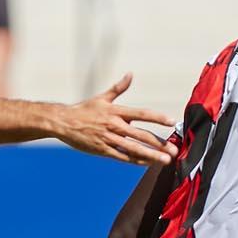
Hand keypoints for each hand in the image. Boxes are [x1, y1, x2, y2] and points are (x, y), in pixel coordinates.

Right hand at [54, 73, 173, 165]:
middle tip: (174, 150)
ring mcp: (109, 139)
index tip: (172, 121)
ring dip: (151, 155)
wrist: (62, 122)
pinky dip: (136, 160)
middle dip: (159, 143)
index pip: (141, 114)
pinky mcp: (103, 150)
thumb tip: (130, 74)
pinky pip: (122, 157)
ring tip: (166, 160)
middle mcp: (114, 125)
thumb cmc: (84, 110)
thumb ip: (119, 88)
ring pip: (134, 149)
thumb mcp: (102, 98)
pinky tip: (148, 163)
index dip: (157, 117)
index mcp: (116, 111)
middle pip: (141, 135)